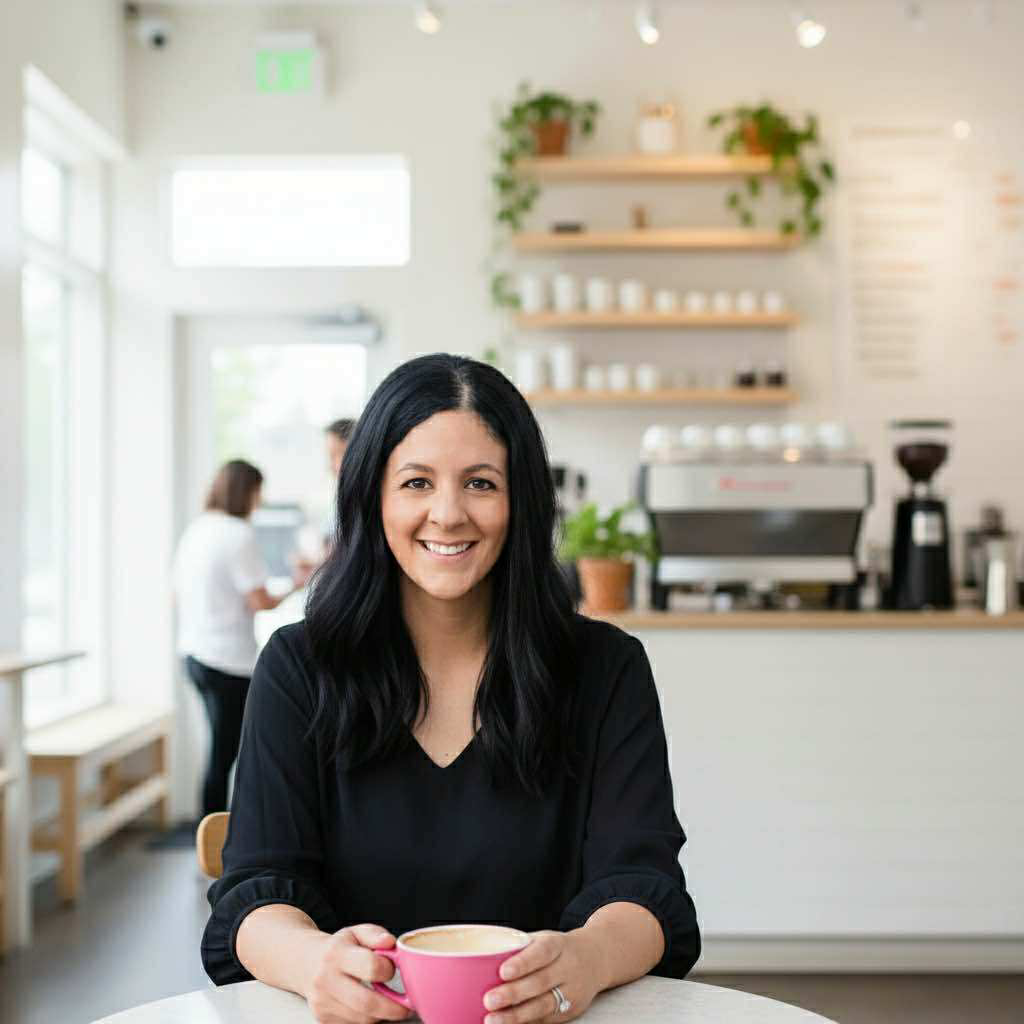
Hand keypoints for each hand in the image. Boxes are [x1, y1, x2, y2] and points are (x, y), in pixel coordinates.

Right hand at [303, 923, 413, 1023]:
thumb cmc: (338, 948)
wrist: (305, 963)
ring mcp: (322, 1001)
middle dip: (392, 1008)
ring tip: (388, 1004)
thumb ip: (376, 935)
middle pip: (366, 1002)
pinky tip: (370, 1008)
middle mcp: (326, 979)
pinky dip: (367, 1019)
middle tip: (406, 1006)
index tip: (391, 969)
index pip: (370, 966)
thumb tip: (390, 943)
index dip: (387, 970)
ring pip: (361, 1018)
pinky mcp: (323, 1018)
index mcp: (337, 953)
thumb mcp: (356, 932)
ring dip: (380, 1015)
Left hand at [481, 929, 604, 1023]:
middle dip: (513, 994)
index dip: (523, 963)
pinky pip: (547, 1019)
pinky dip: (526, 1023)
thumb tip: (481, 958)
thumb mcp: (543, 939)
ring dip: (516, 1016)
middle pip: (541, 982)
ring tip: (493, 1020)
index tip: (503, 971)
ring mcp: (572, 991)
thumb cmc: (558, 949)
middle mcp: (568, 968)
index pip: (541, 952)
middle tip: (488, 1000)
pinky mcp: (572, 1011)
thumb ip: (518, 948)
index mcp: (558, 945)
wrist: (596, 959)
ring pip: (544, 1006)